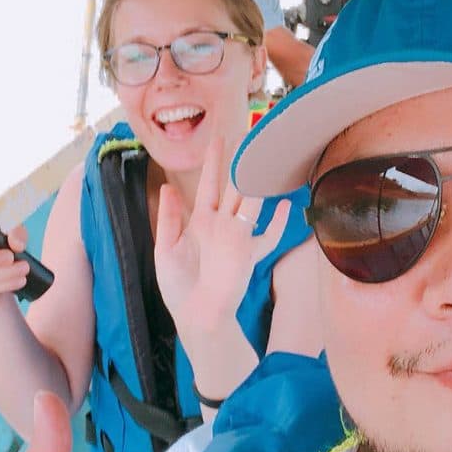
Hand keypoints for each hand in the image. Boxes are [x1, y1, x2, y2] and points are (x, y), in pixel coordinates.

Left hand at [154, 135, 290, 337]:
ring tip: (267, 160)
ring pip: (252, 203)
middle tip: (252, 136)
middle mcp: (221, 225)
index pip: (208, 183)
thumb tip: (169, 187)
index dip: (214, 161)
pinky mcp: (249, 254)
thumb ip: (169, 218)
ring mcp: (237, 238)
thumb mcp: (165, 249)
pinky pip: (268, 235)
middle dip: (243, 162)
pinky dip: (279, 222)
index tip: (219, 138)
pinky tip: (286, 207)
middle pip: (235, 186)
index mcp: (200, 221)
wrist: (197, 315)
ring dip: (259, 182)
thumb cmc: (180, 287)